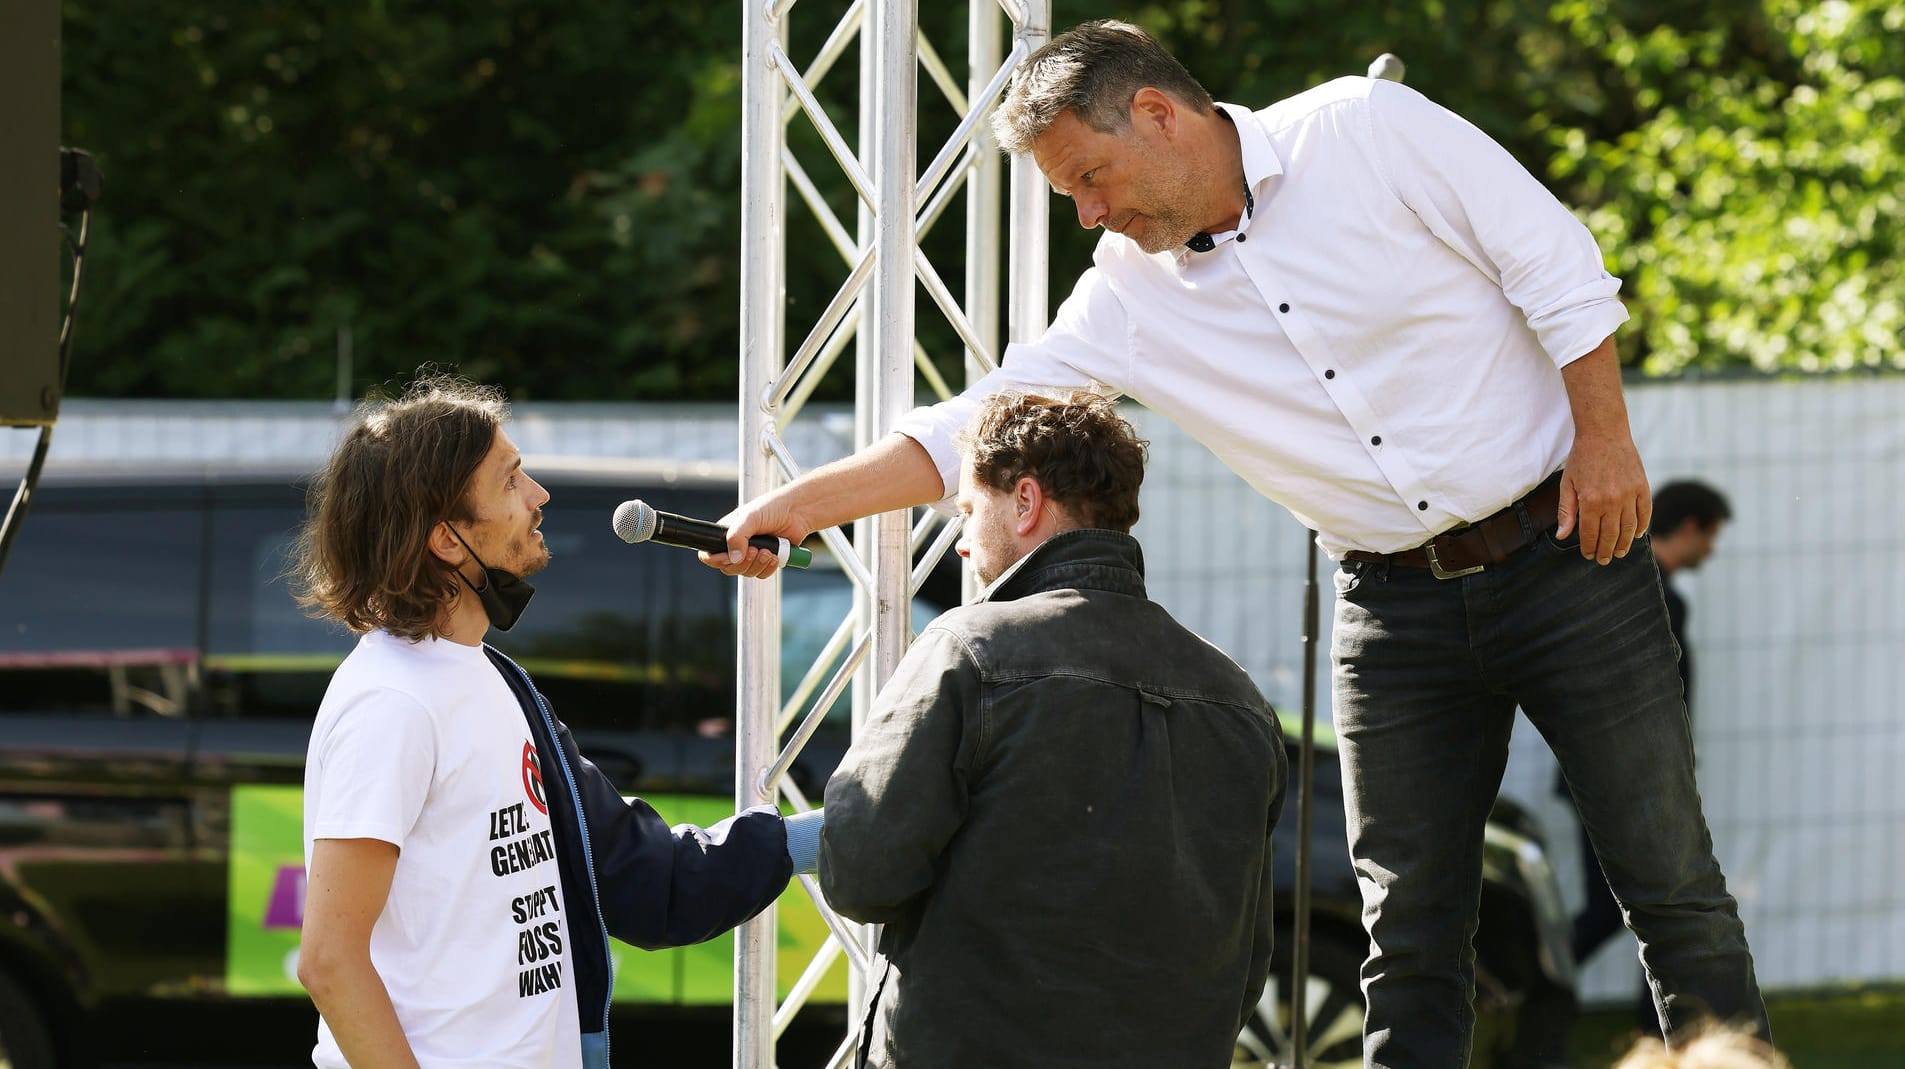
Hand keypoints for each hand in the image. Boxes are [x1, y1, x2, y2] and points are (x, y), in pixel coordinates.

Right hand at [697, 494, 809, 578]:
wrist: (797, 512)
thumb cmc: (772, 508)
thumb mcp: (750, 517)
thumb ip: (738, 536)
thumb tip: (733, 558)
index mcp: (726, 533)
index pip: (709, 554)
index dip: (716, 559)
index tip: (729, 556)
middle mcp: (736, 545)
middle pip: (728, 568)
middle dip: (743, 563)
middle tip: (755, 550)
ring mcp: (751, 554)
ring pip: (746, 573)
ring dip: (757, 565)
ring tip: (769, 551)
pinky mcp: (766, 561)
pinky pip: (761, 574)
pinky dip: (768, 568)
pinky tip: (776, 556)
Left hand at [1555, 434, 1650, 564]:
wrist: (1604, 433)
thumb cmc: (1582, 459)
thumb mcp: (1567, 484)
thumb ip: (1566, 512)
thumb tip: (1562, 536)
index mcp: (1590, 501)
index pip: (1590, 533)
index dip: (1590, 547)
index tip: (1589, 555)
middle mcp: (1612, 500)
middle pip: (1611, 534)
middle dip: (1607, 550)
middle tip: (1605, 560)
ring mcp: (1629, 494)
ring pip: (1629, 527)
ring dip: (1624, 543)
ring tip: (1620, 552)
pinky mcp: (1642, 486)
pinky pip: (1645, 512)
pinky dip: (1642, 526)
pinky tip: (1636, 535)